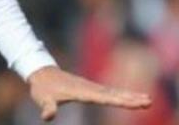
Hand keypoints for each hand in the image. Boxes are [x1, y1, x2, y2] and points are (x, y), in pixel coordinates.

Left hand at [28, 66, 150, 120]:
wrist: (40, 71)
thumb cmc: (42, 87)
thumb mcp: (42, 97)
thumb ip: (47, 107)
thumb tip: (47, 117)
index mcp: (81, 91)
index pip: (104, 98)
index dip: (119, 100)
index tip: (134, 102)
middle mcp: (89, 88)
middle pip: (113, 94)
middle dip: (130, 98)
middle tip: (148, 101)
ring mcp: (90, 87)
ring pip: (113, 92)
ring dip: (129, 95)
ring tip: (147, 100)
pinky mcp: (90, 88)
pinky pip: (109, 92)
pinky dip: (121, 94)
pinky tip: (130, 97)